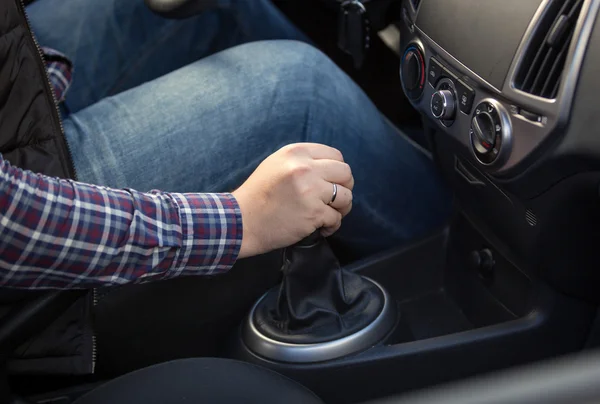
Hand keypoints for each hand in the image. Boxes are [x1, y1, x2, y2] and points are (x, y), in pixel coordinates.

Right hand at [232, 143, 353, 257]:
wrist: (241, 221)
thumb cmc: (258, 195)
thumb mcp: (276, 164)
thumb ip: (303, 161)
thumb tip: (332, 168)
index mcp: (296, 153)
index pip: (336, 156)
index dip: (338, 171)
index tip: (332, 183)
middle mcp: (305, 168)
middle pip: (346, 174)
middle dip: (345, 188)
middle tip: (334, 200)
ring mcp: (310, 190)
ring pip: (346, 197)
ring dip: (341, 209)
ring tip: (327, 215)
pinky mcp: (313, 213)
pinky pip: (337, 218)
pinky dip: (331, 226)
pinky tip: (321, 228)